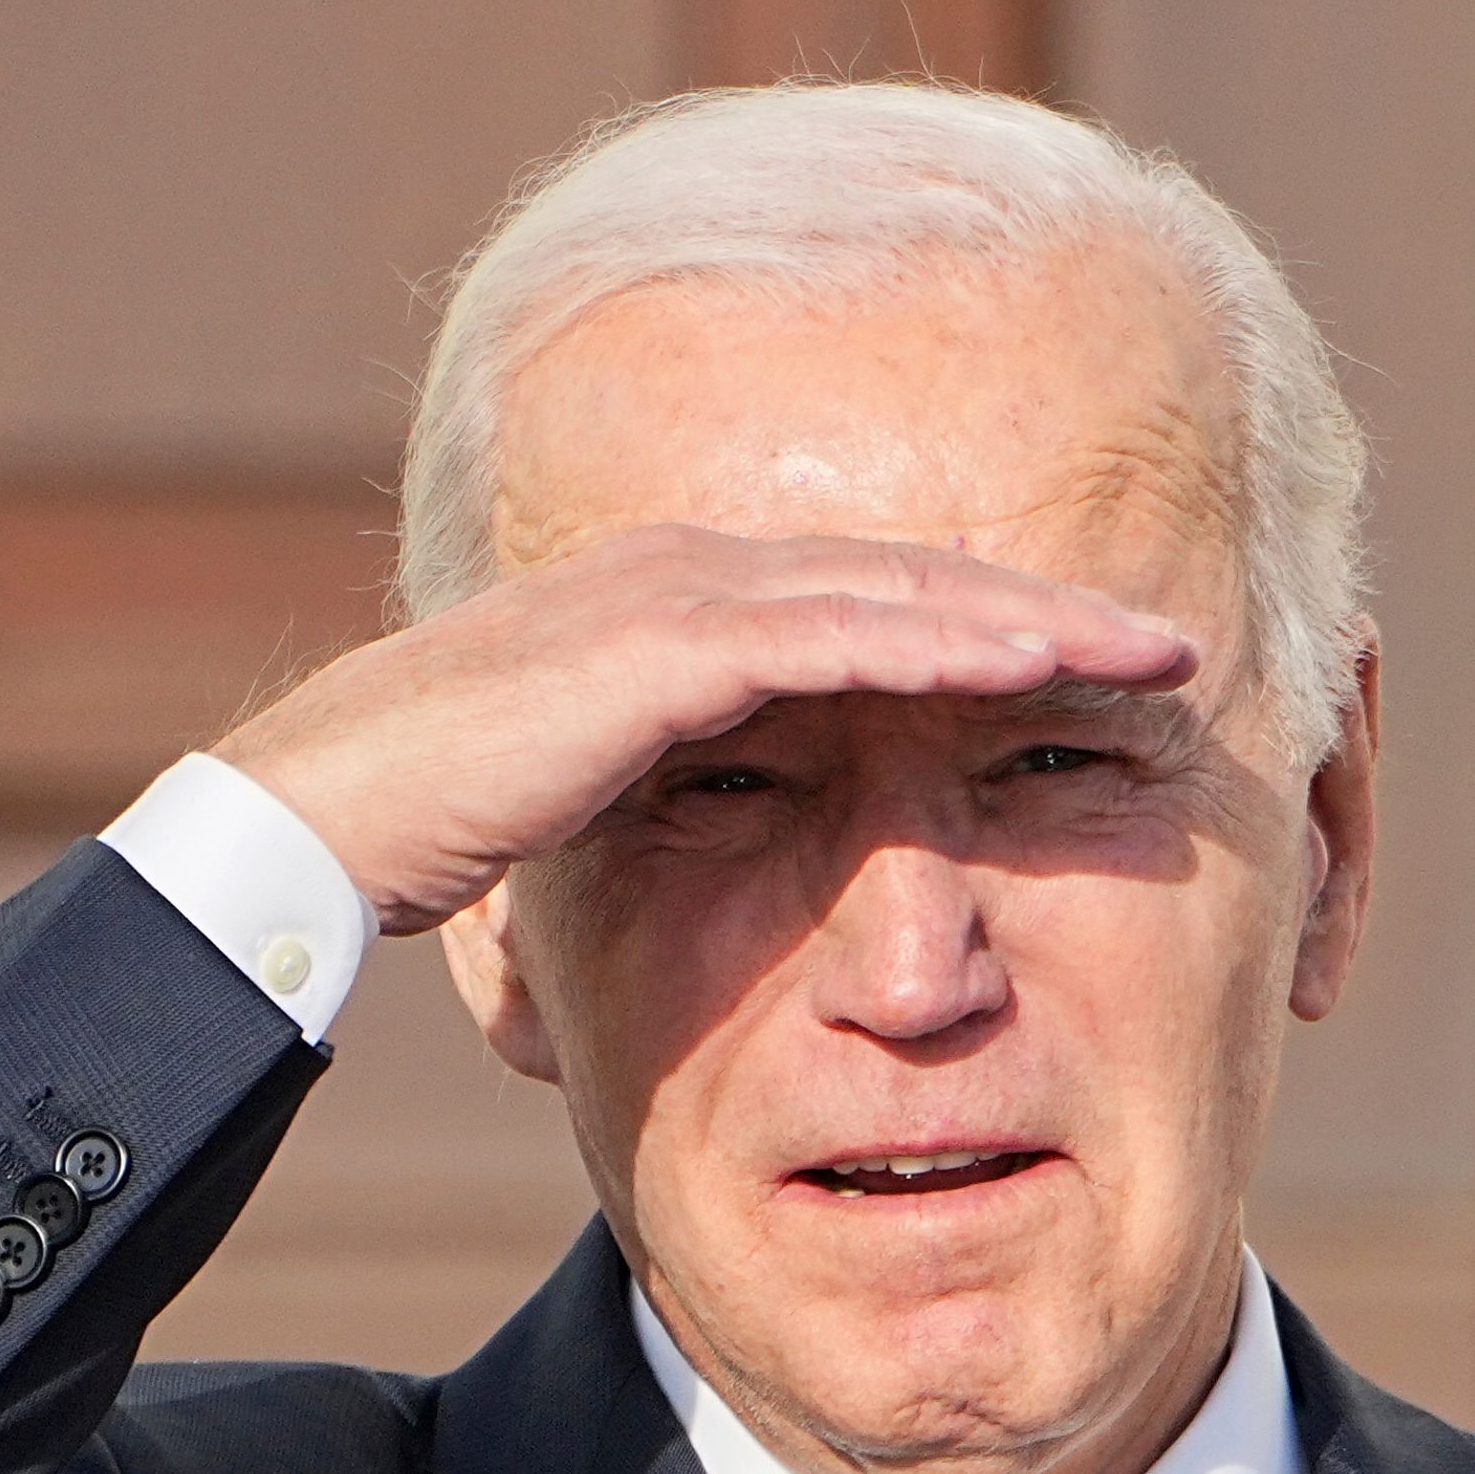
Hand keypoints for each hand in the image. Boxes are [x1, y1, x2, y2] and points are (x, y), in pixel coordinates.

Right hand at [208, 526, 1198, 935]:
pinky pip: (831, 636)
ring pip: (890, 593)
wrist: (304, 828)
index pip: (861, 616)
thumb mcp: (586, 827)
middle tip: (1170, 646)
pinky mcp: (656, 643)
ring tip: (1148, 650)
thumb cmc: (420, 840)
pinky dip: (942, 641)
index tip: (1092, 680)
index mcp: (672, 620)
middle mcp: (680, 579)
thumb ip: (671, 822)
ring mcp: (667, 600)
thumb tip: (726, 894)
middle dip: (1043, 612)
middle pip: (904, 582)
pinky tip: (1036, 660)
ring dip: (1028, 617)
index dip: (984, 641)